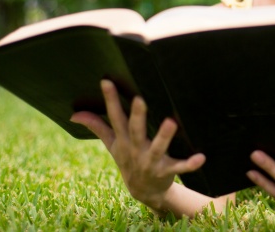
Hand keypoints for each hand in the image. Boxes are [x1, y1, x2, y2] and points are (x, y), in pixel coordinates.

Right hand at [70, 80, 205, 209]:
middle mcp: (136, 149)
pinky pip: (179, 168)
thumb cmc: (129, 159)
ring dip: (164, 137)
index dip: (110, 100)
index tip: (106, 81)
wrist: (144, 192)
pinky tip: (201, 157)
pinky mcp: (167, 171)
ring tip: (172, 122)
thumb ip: (97, 127)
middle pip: (135, 130)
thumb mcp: (112, 145)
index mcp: (123, 140)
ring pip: (157, 147)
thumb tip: (74, 114)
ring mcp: (151, 161)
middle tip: (139, 99)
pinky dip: (190, 164)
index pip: (114, 117)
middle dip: (137, 116)